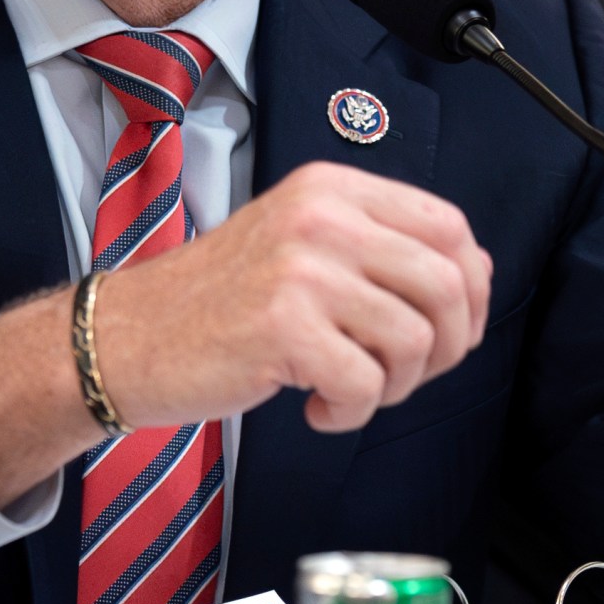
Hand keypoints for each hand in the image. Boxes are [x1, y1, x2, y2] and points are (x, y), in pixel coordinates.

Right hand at [0, 163, 490, 508]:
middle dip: (444, 349)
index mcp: (333, 188)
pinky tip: (313, 408)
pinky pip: (366, 386)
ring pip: (414, 341)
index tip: (451, 332)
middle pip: (447, 285)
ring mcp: (302, 269)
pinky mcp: (282, 327)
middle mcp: (323, 216)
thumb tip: (476, 277)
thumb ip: (380, 247)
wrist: (127, 336)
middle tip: (401, 375)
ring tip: (347, 390)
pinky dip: (349, 414)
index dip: (471, 290)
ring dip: (394, 387)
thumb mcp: (303, 243)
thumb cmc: (220, 302)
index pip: (451, 228)